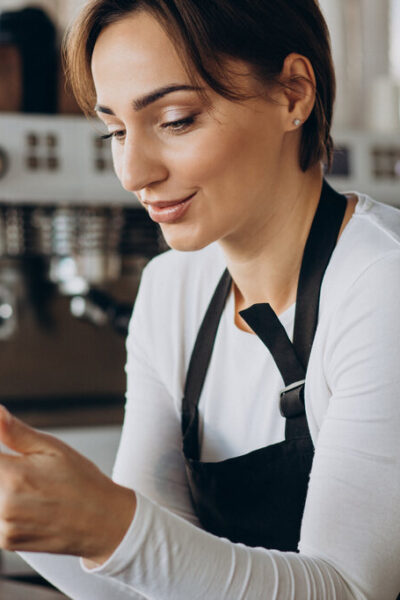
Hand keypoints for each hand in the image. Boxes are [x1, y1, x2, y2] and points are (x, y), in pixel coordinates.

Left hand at [0, 406, 135, 564]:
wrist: (103, 521)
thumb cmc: (82, 481)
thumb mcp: (53, 448)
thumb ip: (15, 432)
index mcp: (15, 477)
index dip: (1, 453)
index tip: (10, 454)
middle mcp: (4, 506)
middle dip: (4, 467)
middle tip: (31, 470)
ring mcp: (5, 527)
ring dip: (5, 488)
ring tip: (34, 487)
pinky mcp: (8, 541)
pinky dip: (7, 507)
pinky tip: (32, 502)